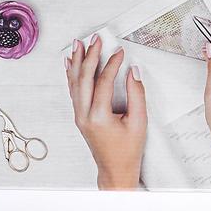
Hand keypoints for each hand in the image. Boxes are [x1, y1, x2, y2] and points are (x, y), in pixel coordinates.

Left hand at [66, 36, 146, 189]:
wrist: (115, 169)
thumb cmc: (127, 151)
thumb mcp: (139, 122)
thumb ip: (137, 95)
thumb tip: (133, 72)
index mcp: (99, 117)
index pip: (103, 82)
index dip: (112, 64)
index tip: (119, 53)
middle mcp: (84, 115)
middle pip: (83, 78)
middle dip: (90, 56)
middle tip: (95, 40)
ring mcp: (79, 116)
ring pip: (74, 83)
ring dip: (76, 62)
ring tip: (78, 44)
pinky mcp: (80, 116)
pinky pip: (73, 91)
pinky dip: (72, 75)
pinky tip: (71, 63)